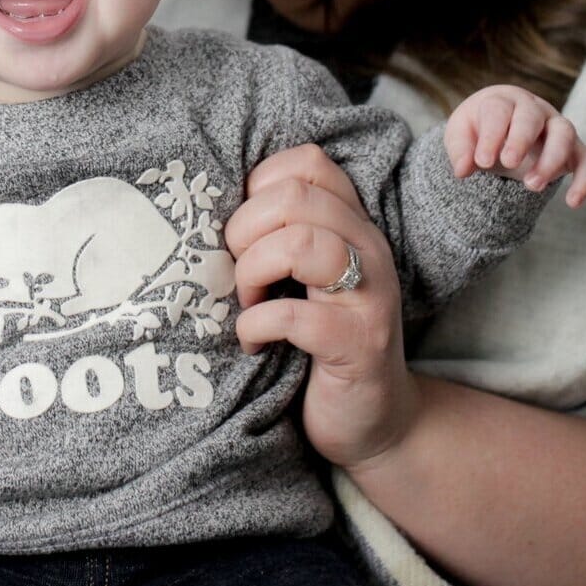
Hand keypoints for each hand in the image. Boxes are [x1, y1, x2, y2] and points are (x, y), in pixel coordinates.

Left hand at [227, 144, 419, 471]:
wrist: (376, 422)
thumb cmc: (322, 342)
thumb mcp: (306, 277)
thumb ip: (280, 235)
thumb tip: (209, 210)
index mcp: (352, 223)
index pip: (307, 163)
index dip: (260, 186)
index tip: (247, 231)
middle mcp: (368, 248)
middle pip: (294, 196)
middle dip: (245, 230)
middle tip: (239, 274)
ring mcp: (369, 295)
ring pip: (302, 243)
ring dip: (253, 272)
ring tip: (248, 303)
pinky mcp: (359, 344)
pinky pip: (295, 316)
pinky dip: (258, 325)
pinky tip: (254, 341)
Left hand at [444, 84, 585, 205]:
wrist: (498, 132)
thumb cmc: (478, 130)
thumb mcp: (460, 136)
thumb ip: (460, 151)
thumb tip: (462, 170)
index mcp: (503, 100)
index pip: (499, 111)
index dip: (491, 135)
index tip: (482, 161)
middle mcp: (533, 108)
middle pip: (533, 116)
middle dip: (521, 140)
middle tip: (508, 164)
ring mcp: (556, 126)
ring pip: (564, 134)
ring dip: (551, 159)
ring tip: (532, 186)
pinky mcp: (572, 149)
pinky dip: (585, 180)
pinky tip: (573, 202)